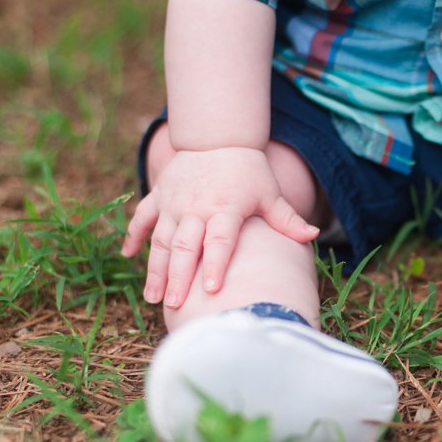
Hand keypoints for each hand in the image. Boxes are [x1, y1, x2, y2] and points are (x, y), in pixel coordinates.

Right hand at [121, 147, 318, 307]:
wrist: (218, 137)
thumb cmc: (249, 170)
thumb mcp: (270, 192)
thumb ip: (287, 218)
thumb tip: (314, 235)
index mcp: (225, 207)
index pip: (219, 241)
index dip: (215, 265)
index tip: (211, 290)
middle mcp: (196, 207)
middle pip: (184, 246)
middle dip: (177, 277)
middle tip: (173, 305)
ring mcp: (174, 202)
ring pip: (160, 238)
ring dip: (155, 268)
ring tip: (152, 297)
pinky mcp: (160, 196)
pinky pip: (142, 217)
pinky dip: (133, 235)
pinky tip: (127, 255)